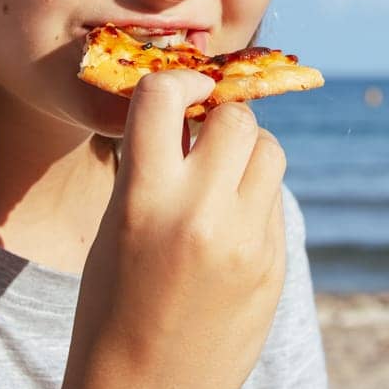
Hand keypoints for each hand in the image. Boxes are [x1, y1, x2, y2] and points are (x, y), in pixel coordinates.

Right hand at [63, 71, 288, 388]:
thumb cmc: (113, 307)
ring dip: (249, 152)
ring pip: (270, 151)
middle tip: (205, 138)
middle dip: (222, 119)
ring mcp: (246, 241)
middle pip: (236, 118)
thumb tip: (189, 107)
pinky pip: (276, 201)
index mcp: (143, 199)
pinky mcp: (274, 265)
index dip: (176, 82)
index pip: (164, 96)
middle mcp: (201, 214)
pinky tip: (231, 227)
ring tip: (223, 179)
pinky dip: (257, 198)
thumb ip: (152, 166)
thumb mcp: (116, 227)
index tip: (180, 91)